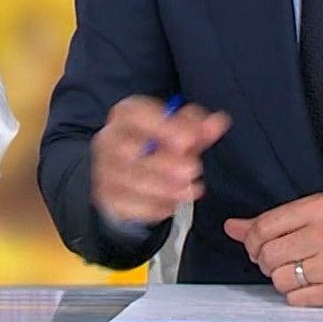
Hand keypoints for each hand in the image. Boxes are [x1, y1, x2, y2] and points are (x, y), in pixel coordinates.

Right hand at [90, 95, 230, 225]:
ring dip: (163, 188)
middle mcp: (109, 140)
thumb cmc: (154, 144)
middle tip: (192, 169)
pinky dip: (153, 207)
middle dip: (162, 162)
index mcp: (125, 116)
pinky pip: (128, 205)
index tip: (189, 140)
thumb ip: (196, 128)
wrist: (124, 170)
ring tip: (189, 190)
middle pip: (127, 150)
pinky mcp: (106, 197)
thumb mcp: (176, 131)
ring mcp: (105, 170)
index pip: (135, 114)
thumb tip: (218, 122)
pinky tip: (173, 204)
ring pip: (129, 181)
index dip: (163, 127)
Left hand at [223, 193, 322, 305]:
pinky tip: (311, 285)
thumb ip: (274, 220)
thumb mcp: (320, 215)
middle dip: (265, 261)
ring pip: (279, 279)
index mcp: (321, 207)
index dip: (252, 240)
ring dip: (281, 280)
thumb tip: (232, 227)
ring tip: (298, 272)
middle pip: (268, 254)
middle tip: (278, 261)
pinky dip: (297, 296)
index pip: (265, 226)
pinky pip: (296, 299)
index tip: (256, 246)